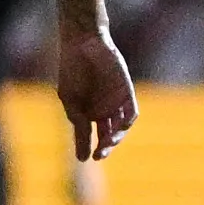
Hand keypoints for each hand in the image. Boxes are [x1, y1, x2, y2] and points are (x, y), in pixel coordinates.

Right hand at [57, 25, 138, 160]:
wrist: (83, 45)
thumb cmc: (72, 72)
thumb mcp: (72, 102)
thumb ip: (80, 127)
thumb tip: (82, 159)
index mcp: (89, 114)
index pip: (94, 138)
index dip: (93, 148)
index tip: (90, 158)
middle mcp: (104, 111)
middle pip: (109, 135)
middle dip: (105, 146)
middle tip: (100, 154)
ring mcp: (116, 102)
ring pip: (120, 127)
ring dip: (116, 137)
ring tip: (109, 142)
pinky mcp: (126, 92)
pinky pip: (131, 112)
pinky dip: (127, 121)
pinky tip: (121, 127)